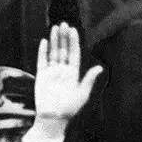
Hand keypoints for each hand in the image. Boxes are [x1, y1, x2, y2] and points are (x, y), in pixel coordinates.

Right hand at [30, 23, 104, 137]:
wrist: (53, 118)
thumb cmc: (70, 109)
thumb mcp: (82, 93)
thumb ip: (89, 79)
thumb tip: (100, 68)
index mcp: (73, 74)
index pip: (74, 54)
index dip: (74, 42)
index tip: (73, 30)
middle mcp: (63, 71)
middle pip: (63, 50)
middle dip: (64, 37)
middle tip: (63, 24)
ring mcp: (52, 73)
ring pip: (53, 53)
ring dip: (55, 40)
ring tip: (55, 28)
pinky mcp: (41, 76)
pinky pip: (42, 61)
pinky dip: (43, 51)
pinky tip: (45, 41)